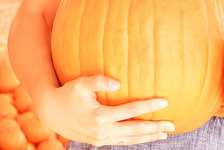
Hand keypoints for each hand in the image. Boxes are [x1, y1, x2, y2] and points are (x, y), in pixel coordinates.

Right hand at [33, 75, 174, 146]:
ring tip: (165, 133)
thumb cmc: (67, 93)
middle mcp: (102, 131)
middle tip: (172, 124)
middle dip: (154, 127)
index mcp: (99, 117)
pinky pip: (122, 141)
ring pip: (130, 139)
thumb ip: (98, 81)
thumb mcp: (80, 83)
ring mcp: (101, 139)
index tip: (164, 101)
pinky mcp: (99, 142)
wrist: (51, 113)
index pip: (130, 111)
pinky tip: (147, 136)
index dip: (148, 106)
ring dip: (148, 136)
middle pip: (134, 130)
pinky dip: (136, 139)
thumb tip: (118, 82)